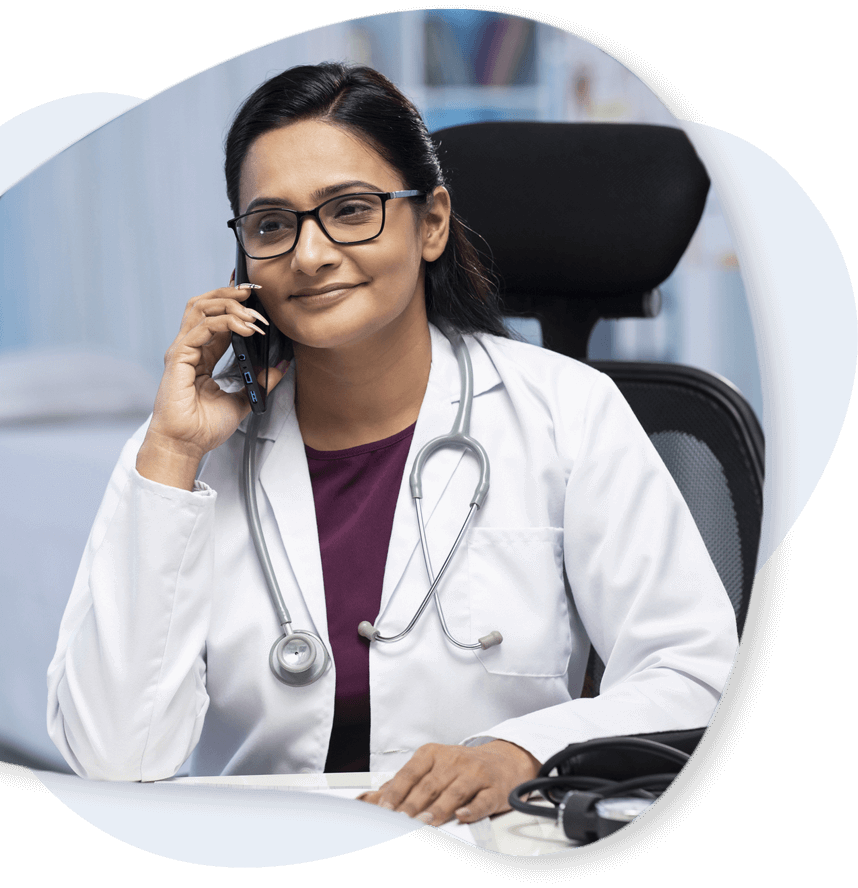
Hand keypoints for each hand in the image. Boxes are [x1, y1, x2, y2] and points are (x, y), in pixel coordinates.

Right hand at [137, 276, 285, 488]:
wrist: (186, 446)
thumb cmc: (204, 428)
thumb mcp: (243, 400)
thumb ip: (260, 382)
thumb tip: (279, 366)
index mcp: (203, 355)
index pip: (217, 316)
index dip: (235, 303)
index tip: (258, 297)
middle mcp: (190, 348)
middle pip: (205, 303)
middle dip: (231, 294)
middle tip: (256, 295)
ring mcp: (182, 350)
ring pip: (200, 307)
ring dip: (229, 304)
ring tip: (253, 313)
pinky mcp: (178, 357)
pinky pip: (202, 328)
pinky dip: (226, 323)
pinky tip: (245, 329)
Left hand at [357, 740, 540, 825]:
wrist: (502, 761)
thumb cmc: (460, 768)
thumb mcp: (429, 769)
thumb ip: (399, 785)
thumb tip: (366, 799)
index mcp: (433, 754)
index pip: (411, 773)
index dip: (396, 791)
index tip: (383, 809)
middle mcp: (453, 761)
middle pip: (429, 785)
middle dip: (412, 804)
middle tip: (399, 821)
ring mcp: (475, 774)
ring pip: (454, 792)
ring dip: (438, 808)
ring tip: (424, 822)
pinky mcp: (494, 789)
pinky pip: (482, 800)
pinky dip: (471, 809)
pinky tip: (462, 816)